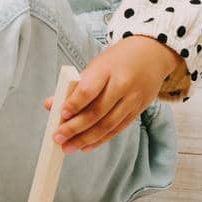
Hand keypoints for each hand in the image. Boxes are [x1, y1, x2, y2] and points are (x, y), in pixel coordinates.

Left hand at [41, 37, 182, 153]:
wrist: (152, 53)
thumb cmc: (117, 60)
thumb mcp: (95, 65)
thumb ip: (74, 86)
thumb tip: (50, 105)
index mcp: (107, 69)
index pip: (89, 89)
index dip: (74, 103)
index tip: (61, 115)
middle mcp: (122, 85)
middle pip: (97, 111)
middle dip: (75, 128)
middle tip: (58, 138)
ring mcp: (132, 99)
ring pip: (108, 124)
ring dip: (86, 139)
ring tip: (68, 147)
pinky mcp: (138, 110)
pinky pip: (118, 129)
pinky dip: (101, 139)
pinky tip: (86, 146)